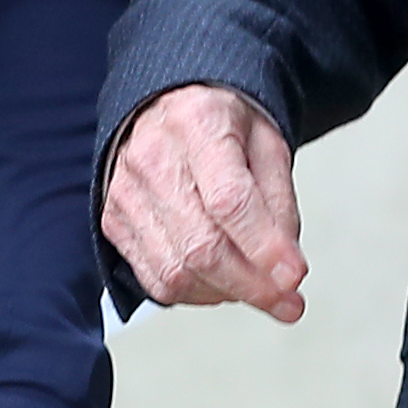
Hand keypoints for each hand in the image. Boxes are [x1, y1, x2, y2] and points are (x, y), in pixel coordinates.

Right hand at [100, 84, 308, 321]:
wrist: (169, 107)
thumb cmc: (222, 124)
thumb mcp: (268, 145)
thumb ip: (280, 205)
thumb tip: (286, 270)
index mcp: (198, 123)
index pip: (228, 200)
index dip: (263, 247)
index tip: (293, 276)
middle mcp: (152, 156)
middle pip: (201, 245)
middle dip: (252, 285)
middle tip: (286, 300)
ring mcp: (126, 191)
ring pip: (177, 272)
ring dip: (226, 292)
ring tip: (256, 286)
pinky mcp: (114, 220)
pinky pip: (156, 279)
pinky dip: (196, 293)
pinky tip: (220, 282)